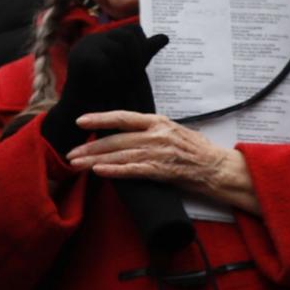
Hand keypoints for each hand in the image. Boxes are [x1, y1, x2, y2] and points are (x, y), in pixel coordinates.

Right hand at [39, 28, 167, 154]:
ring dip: (124, 69)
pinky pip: (104, 61)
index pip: (132, 30)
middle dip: (136, 58)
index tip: (141, 67)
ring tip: (121, 84)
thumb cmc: (107, 96)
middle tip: (133, 78)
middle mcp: (94, 39)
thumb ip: (144, 54)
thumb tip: (165, 37)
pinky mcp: (80, 59)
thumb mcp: (130, 71)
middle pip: (127, 36)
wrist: (82, 117)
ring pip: (117, 48)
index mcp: (105, 39)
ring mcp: (84, 47)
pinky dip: (111, 76)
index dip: (142, 46)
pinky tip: (108, 87)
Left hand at [69, 111, 248, 208]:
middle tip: (70, 153)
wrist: (219, 168)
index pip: (123, 117)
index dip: (100, 118)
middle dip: (90, 146)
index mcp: (158, 121)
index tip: (80, 120)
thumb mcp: (173, 132)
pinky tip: (99, 172)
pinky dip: (115, 171)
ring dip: (95, 160)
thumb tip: (127, 133)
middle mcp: (157, 134)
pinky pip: (134, 170)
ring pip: (121, 154)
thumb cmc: (197, 151)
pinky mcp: (163, 171)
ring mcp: (160, 152)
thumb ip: (151, 131)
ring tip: (76, 164)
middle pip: (117, 139)